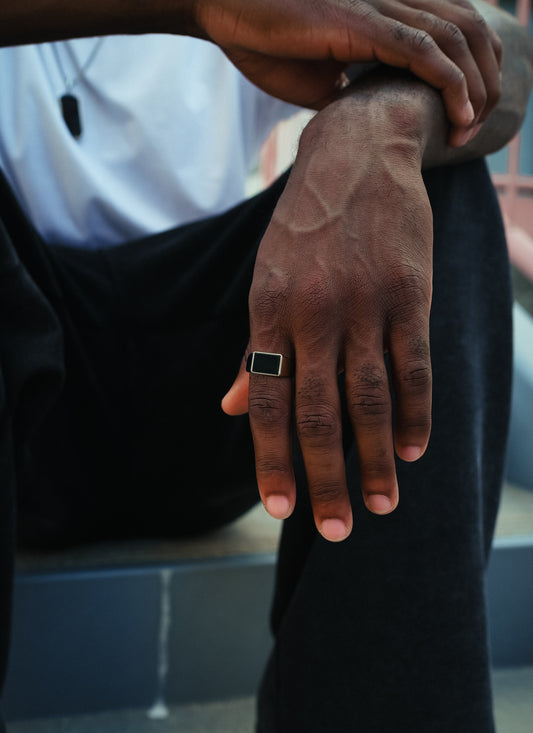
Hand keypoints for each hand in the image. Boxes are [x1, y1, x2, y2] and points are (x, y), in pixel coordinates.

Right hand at [195, 0, 501, 142]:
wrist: (223, 8)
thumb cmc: (266, 39)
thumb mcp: (318, 79)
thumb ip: (351, 93)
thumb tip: (364, 122)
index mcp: (389, 7)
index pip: (457, 30)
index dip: (475, 72)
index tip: (467, 118)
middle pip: (470, 31)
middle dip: (486, 83)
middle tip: (475, 129)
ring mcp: (380, 4)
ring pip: (457, 40)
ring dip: (475, 90)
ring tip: (470, 130)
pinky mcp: (360, 20)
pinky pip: (422, 51)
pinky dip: (451, 84)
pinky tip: (460, 116)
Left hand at [223, 80, 435, 540]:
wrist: (356, 156)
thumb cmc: (303, 231)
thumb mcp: (265, 280)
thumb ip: (255, 349)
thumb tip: (232, 408)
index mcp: (269, 313)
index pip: (267, 403)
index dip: (272, 460)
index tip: (281, 509)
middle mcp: (313, 313)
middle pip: (319, 413)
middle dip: (327, 478)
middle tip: (337, 530)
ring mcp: (364, 303)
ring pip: (370, 399)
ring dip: (377, 459)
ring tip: (381, 505)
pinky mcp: (409, 293)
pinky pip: (413, 365)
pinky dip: (416, 412)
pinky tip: (415, 450)